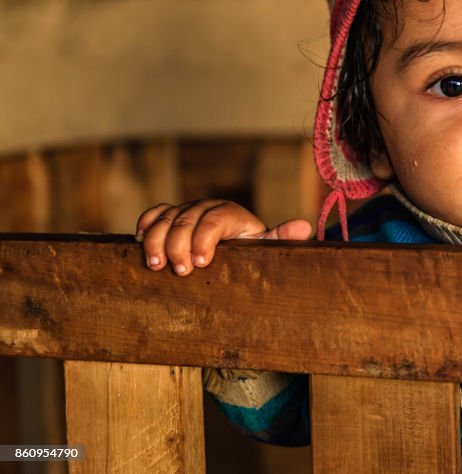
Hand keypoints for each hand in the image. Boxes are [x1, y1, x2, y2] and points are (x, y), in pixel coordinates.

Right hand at [135, 200, 312, 275]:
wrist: (233, 252)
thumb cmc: (249, 253)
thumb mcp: (264, 247)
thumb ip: (281, 238)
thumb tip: (304, 227)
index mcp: (231, 213)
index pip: (216, 219)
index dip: (206, 239)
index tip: (202, 263)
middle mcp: (207, 207)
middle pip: (187, 219)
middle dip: (179, 245)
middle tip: (180, 271)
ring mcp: (186, 211)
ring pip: (166, 217)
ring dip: (157, 240)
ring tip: (155, 266)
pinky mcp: (169, 217)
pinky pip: (153, 215)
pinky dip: (144, 227)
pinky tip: (139, 244)